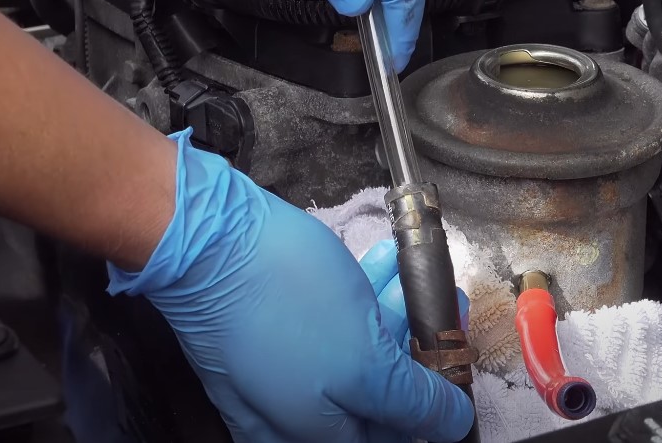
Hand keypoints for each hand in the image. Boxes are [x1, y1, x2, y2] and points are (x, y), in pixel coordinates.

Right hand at [107, 130, 472, 442]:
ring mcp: (277, 376)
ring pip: (353, 353)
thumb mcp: (362, 362)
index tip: (457, 353)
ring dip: (393, 312)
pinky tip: (384, 263)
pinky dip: (359, 297)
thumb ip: (410, 402)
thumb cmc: (278, 300)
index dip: (436, 399)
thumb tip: (451, 426)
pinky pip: (326, 325)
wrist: (204, 238)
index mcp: (313, 438)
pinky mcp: (269, 335)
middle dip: (417, 344)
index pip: (395, 434)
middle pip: (376, 394)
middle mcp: (291, 419)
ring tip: (418, 274)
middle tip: (445, 306)